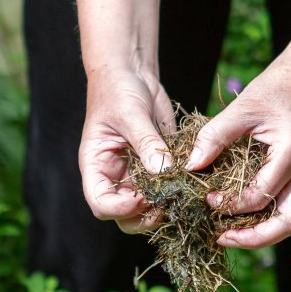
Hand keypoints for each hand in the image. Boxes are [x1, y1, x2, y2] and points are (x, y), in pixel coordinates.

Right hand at [78, 69, 174, 232]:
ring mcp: (137, 175)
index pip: (101, 204)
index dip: (119, 209)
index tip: (141, 199)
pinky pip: (167, 190)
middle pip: (125, 217)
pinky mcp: (158, 169)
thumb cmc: (119, 89)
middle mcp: (115, 177)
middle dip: (145, 217)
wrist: (133, 74)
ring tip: (182, 196)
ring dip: (165, 208)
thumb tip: (164, 171)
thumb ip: (147, 143)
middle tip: (167, 205)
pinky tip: (193, 185)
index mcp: (97, 167)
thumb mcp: (130, 114)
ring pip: (148, 209)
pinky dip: (179, 193)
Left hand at [185, 57, 290, 248]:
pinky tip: (240, 215)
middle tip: (222, 238)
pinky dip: (265, 216)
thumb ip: (214, 138)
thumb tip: (190, 166)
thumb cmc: (276, 87)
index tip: (206, 199)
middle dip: (255, 238)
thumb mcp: (240, 109)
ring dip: (262, 232)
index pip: (260, 197)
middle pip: (288, 223)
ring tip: (230, 234)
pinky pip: (287, 206)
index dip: (230, 204)